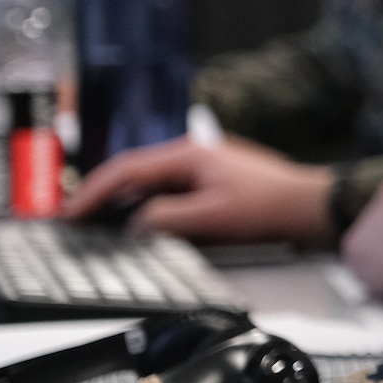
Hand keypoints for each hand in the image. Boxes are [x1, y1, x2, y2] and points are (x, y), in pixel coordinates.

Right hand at [64, 136, 333, 246]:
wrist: (312, 209)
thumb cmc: (269, 208)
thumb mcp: (212, 218)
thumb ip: (167, 220)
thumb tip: (134, 225)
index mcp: (188, 155)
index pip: (126, 169)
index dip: (92, 193)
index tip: (69, 215)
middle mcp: (192, 156)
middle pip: (134, 173)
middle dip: (102, 196)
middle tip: (74, 221)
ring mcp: (204, 169)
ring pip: (151, 184)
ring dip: (125, 203)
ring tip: (98, 226)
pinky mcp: (214, 185)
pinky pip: (170, 194)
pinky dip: (149, 208)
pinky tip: (141, 227)